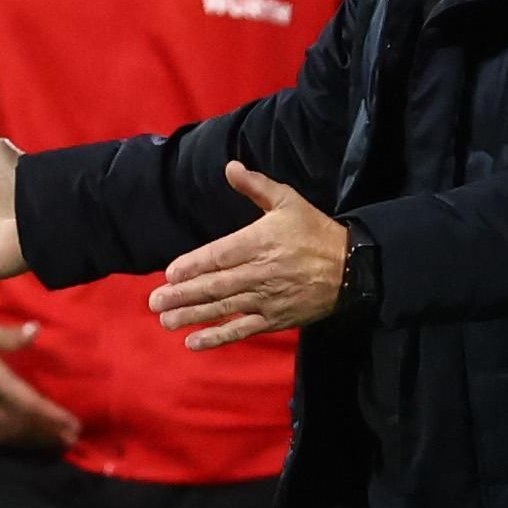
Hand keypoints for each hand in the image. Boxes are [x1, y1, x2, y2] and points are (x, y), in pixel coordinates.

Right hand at [0, 316, 81, 450]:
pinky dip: (4, 442)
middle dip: (46, 433)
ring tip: (50, 443)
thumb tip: (36, 330)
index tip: (73, 425)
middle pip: (20, 424)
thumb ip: (10, 336)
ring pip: (3, 435)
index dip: (52, 417)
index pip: (28, 403)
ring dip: (28, 441)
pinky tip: (17, 442)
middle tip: (69, 439)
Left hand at [147, 162, 346, 350]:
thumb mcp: (288, 200)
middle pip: (215, 285)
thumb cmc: (315, 231)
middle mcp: (259, 272)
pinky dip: (218, 337)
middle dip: (183, 294)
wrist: (352, 267)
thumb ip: (256, 186)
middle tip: (155, 302)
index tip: (169, 274)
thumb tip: (230, 166)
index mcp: (259, 242)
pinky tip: (194, 341)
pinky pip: (242, 330)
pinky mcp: (275, 319)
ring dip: (192, 316)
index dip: (193, 265)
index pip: (219, 255)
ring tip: (165, 321)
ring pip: (224, 308)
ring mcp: (266, 299)